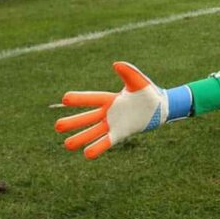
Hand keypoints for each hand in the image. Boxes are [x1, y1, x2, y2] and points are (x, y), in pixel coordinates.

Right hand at [55, 62, 190, 158]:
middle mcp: (109, 113)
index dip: (80, 99)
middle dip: (73, 122)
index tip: (65, 99)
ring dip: (81, 138)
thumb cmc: (149, 93)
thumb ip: (129, 73)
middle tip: (57, 127)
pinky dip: (97, 147)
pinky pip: (107, 141)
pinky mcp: (121, 133)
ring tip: (67, 145)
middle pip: (87, 118)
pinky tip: (87, 154)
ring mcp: (114, 124)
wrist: (161, 108)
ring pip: (93, 132)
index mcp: (111, 99)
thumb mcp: (139, 82)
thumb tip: (116, 64)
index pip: (92, 99)